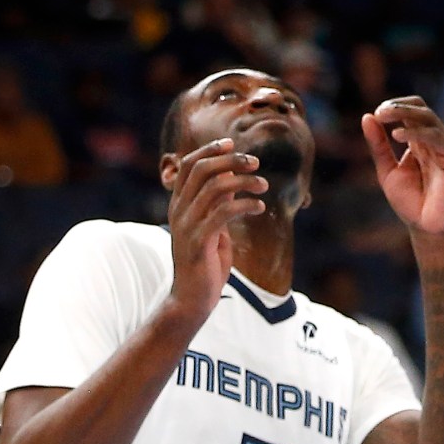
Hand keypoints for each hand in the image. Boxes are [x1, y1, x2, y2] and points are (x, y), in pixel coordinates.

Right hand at [165, 139, 266, 327]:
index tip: (231, 143)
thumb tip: (232, 173)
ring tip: (264, 185)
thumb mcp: (211, 225)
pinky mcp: (199, 242)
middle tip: (256, 163)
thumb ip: (216, 201)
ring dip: (245, 181)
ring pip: (215, 187)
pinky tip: (259, 207)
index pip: (188, 165)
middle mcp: (179, 211)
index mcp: (179, 205)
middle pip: (202, 170)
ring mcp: (187, 226)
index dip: (209, 150)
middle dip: (231, 160)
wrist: (192, 300)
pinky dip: (245, 204)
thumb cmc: (206, 262)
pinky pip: (223, 212)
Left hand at [362, 98, 443, 236]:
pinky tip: (397, 136)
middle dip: (400, 106)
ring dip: (406, 114)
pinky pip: (438, 138)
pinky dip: (417, 133)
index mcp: (420, 142)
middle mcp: (435, 142)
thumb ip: (378, 145)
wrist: (426, 230)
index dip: (396, 106)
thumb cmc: (410, 203)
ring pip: (430, 119)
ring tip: (384, 116)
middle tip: (380, 111)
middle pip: (422, 110)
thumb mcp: (387, 170)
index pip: (412, 111)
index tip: (377, 114)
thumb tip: (366, 117)